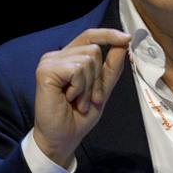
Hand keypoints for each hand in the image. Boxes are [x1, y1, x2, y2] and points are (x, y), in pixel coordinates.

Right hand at [31, 27, 132, 168]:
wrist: (62, 138)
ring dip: (88, 86)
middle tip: (87, 99)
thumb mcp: (101, 90)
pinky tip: (69, 98)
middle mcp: (57, 57)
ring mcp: (49, 62)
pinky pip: (77, 69)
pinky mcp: (46, 71)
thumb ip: (111, 68)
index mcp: (68, 59)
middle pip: (93, 50)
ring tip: (78, 101)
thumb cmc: (77, 117)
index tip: (127, 38)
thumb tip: (123, 44)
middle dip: (97, 79)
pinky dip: (79, 87)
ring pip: (87, 60)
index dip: (108, 34)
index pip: (89, 37)